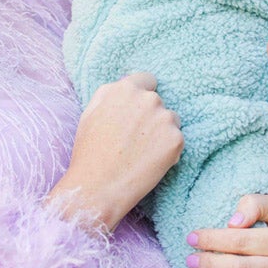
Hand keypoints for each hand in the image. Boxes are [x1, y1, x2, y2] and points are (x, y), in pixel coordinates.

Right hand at [47, 73, 182, 234]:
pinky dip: (168, 150)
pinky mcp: (177, 140)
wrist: (98, 186)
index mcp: (126, 88)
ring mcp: (165, 119)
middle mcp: (149, 99)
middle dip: (150, 116)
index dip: (141, 96)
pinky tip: (149, 162)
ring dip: (162, 132)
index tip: (137, 111)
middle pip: (158, 102)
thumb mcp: (91, 112)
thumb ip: (112, 94)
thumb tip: (128, 84)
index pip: (147, 80)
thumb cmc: (90, 152)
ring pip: (170, 120)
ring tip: (140, 152)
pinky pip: (177, 140)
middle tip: (133, 139)